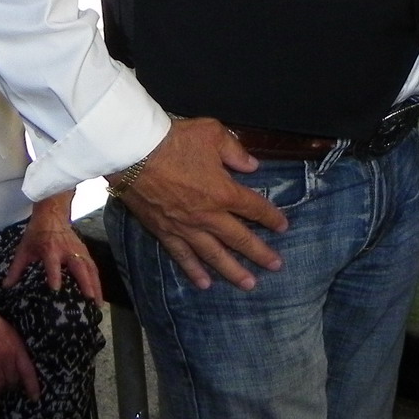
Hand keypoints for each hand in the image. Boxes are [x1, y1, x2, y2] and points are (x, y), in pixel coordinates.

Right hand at [0, 281, 41, 399]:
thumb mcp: (7, 327)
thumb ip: (14, 344)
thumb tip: (18, 360)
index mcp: (15, 344)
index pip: (28, 370)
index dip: (32, 386)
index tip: (35, 397)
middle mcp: (5, 356)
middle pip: (13, 381)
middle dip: (12, 383)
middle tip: (8, 381)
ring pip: (1, 387)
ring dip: (1, 388)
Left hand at [3, 212, 102, 303]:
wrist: (52, 213)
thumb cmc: (36, 233)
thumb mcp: (24, 249)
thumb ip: (16, 269)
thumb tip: (5, 287)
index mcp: (50, 249)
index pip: (52, 264)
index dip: (54, 275)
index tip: (56, 289)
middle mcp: (67, 250)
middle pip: (79, 266)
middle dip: (86, 283)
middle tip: (90, 300)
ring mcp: (78, 250)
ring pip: (90, 268)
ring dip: (96, 285)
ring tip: (98, 304)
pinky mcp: (84, 251)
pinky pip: (93, 267)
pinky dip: (97, 280)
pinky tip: (98, 294)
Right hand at [118, 118, 286, 291]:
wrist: (136, 153)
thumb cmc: (176, 140)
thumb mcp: (213, 133)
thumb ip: (235, 151)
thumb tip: (252, 166)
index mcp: (224, 192)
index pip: (254, 208)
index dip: (271, 218)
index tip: (282, 226)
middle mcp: (209, 216)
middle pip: (239, 238)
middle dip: (260, 253)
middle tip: (276, 266)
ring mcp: (186, 228)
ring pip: (214, 255)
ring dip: (233, 271)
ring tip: (248, 285)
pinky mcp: (165, 232)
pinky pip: (183, 257)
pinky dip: (194, 271)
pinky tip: (204, 284)